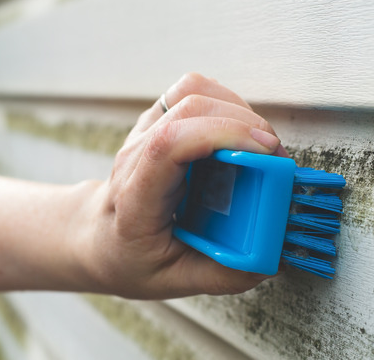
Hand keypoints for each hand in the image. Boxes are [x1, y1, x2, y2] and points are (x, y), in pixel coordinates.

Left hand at [77, 73, 284, 298]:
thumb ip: (222, 274)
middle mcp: (135, 157)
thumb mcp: (173, 281)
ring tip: (258, 146)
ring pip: (191, 91)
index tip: (264, 154)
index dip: (221, 135)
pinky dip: (223, 102)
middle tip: (275, 160)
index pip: (169, 144)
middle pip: (187, 109)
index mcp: (137, 198)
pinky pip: (190, 91)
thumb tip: (270, 256)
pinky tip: (237, 132)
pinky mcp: (156, 122)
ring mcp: (143, 133)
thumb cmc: (129, 257)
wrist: (99, 238)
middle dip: (244, 124)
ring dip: (236, 110)